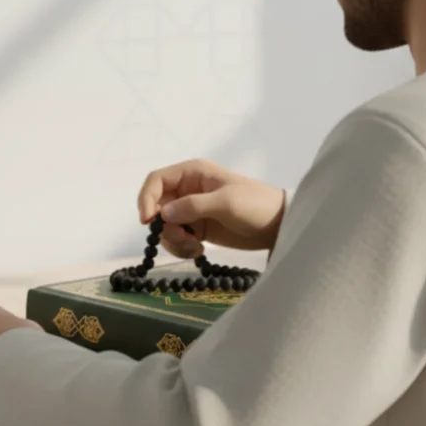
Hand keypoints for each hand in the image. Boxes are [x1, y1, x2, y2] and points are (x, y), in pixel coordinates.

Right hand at [137, 158, 287, 258]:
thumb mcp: (225, 202)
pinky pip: (176, 238)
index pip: (156, 180)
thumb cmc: (255, 205)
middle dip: (163, 226)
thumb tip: (162, 214)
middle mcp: (187, 190)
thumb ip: (192, 206)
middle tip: (182, 238)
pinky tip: (199, 252)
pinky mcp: (197, 229)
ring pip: (164, 226)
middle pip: (156, 206)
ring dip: (173, 240)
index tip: (148, 221)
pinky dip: (181, 248)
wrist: (279, 226)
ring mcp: (191, 211)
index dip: (146, 198)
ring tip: (194, 247)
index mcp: (193, 173)